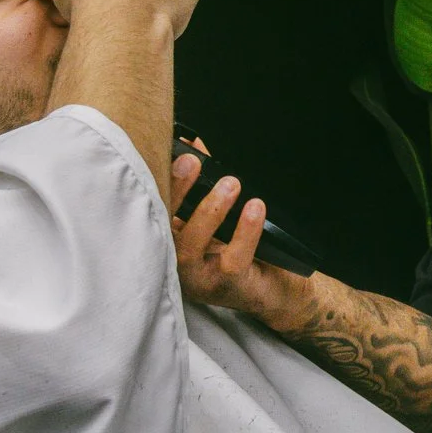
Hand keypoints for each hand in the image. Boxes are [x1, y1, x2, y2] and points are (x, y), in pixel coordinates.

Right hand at [170, 150, 306, 325]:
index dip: (161, 180)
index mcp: (168, 241)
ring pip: (190, 246)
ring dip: (209, 211)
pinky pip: (232, 259)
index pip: (154, 209)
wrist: (277, 289)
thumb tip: (196, 143)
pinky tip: (255, 207)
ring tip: (230, 184)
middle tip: (193, 162)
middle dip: (176, 191)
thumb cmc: (243, 250)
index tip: (173, 153)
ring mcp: (196, 278)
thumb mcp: (220, 214)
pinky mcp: (225, 286)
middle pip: (162, 227)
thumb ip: (205, 182)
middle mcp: (173, 262)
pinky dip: (244, 231)